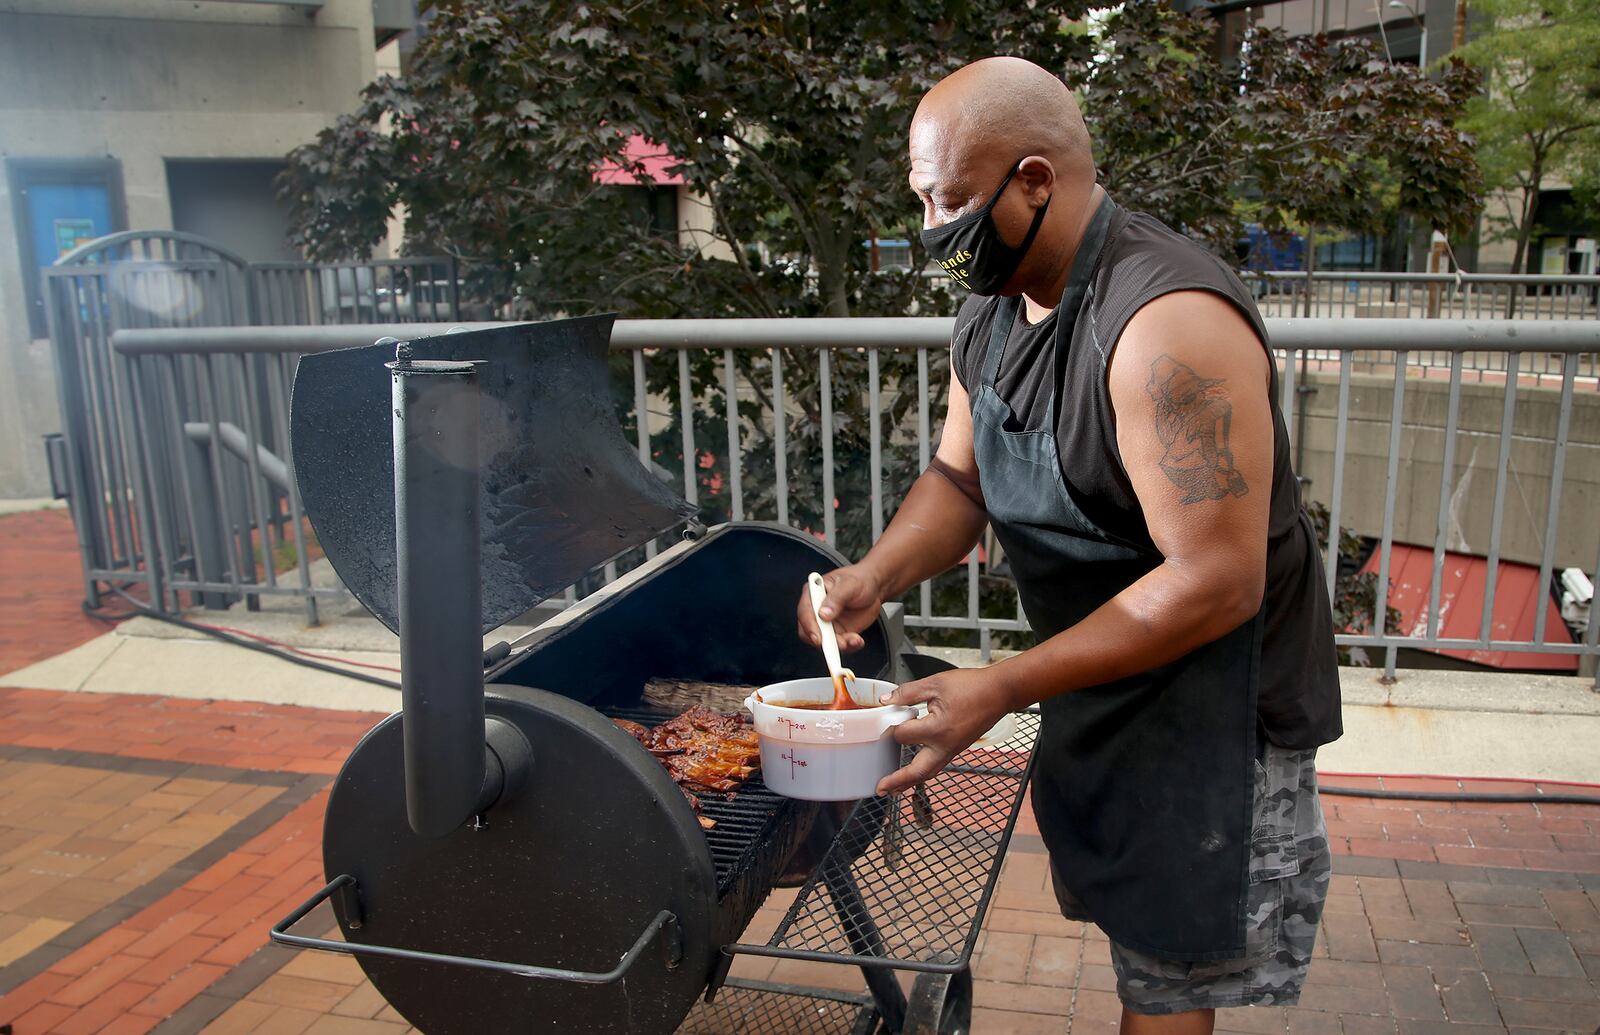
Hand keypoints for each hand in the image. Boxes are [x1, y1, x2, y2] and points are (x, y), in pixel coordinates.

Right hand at [795, 565, 884, 652]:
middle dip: (824, 641)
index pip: (804, 612)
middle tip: (839, 643)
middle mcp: (817, 610)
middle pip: (810, 632)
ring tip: (854, 640)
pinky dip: (849, 646)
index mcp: (814, 593)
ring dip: (839, 645)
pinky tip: (857, 640)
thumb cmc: (859, 579)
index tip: (818, 638)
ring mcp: (827, 623)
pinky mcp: (839, 632)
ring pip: (825, 642)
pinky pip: (840, 645)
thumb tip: (823, 614)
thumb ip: (836, 598)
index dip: (809, 626)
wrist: (875, 587)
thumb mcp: (849, 584)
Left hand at [875, 666, 1017, 794]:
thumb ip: (908, 693)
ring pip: (929, 772)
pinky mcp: (958, 748)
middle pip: (917, 771)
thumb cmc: (972, 686)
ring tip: (894, 787)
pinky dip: (924, 771)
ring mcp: (953, 749)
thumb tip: (888, 701)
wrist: (1000, 692)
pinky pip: (938, 764)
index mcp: (937, 729)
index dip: (891, 725)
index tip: (885, 717)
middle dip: (897, 781)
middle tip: (880, 788)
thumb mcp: (935, 683)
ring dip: (910, 781)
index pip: (903, 735)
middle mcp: (945, 745)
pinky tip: (916, 769)